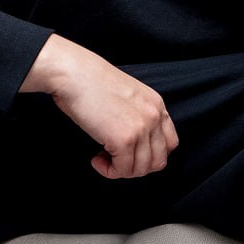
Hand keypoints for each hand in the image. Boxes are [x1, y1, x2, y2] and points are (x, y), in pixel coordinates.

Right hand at [19, 34, 178, 179]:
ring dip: (121, 170)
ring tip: (103, 157)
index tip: (133, 155)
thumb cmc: (91, 81)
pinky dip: (108, 170)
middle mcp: (154, 116)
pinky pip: (122, 170)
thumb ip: (138, 115)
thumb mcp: (128, 95)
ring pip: (140, 169)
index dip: (151, 155)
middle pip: (158, 161)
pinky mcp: (124, 140)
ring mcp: (141, 128)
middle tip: (116, 160)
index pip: (170, 143)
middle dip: (136, 167)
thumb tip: (135, 145)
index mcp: (156, 103)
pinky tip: (96, 159)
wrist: (74, 73)